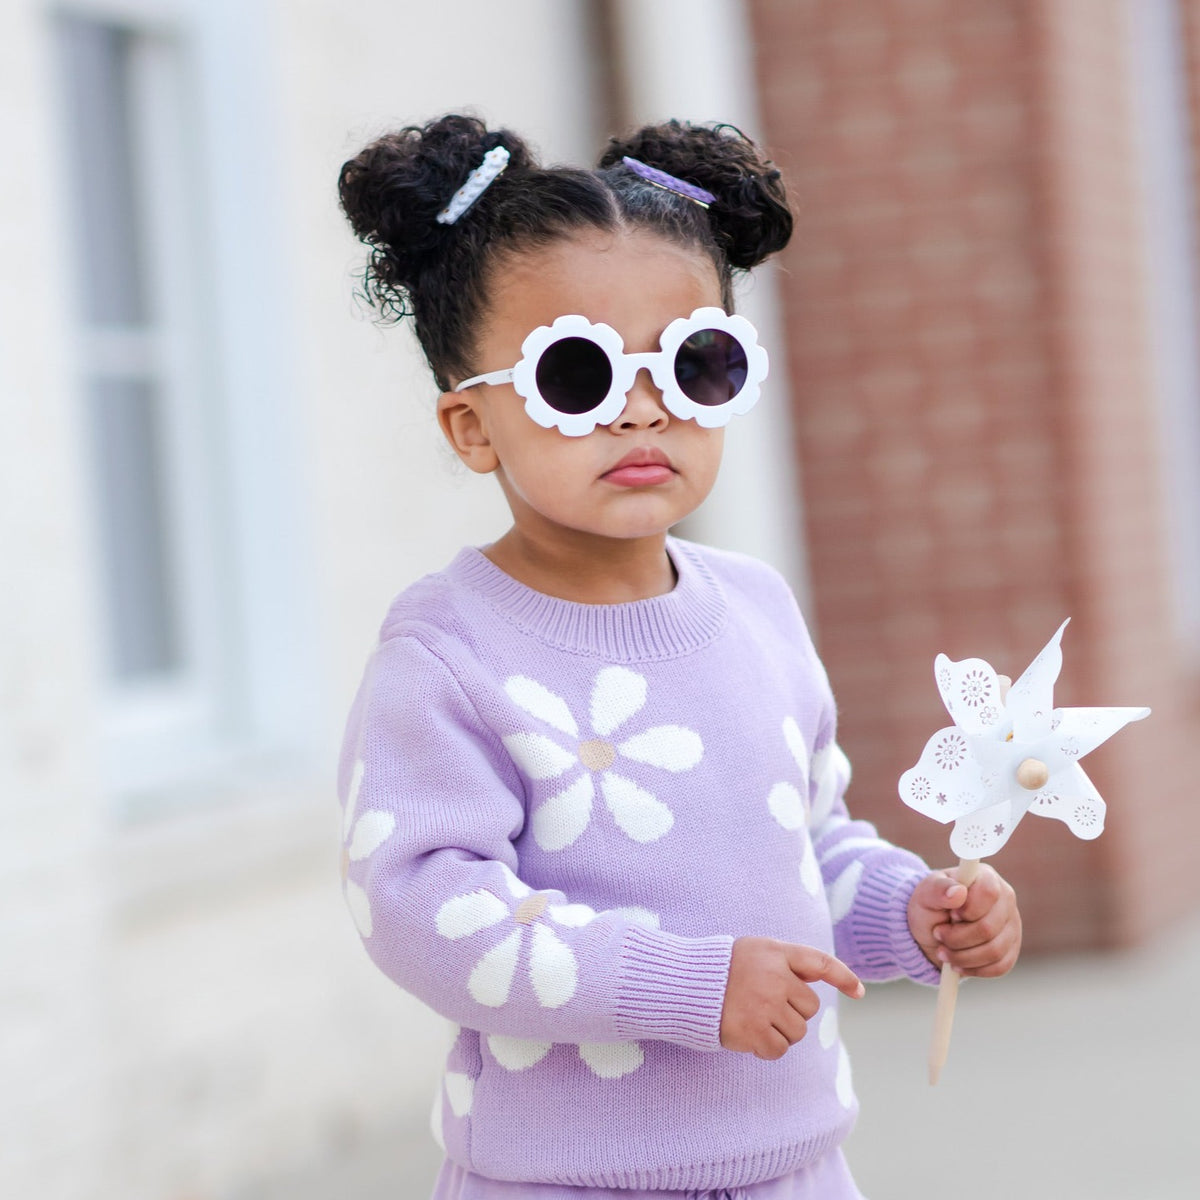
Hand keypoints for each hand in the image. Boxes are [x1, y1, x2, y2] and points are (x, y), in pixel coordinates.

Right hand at [719, 937, 863, 1059]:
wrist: (685, 984)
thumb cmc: (723, 968)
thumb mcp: (755, 951)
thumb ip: (787, 962)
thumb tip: (822, 976)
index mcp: (775, 953)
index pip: (820, 962)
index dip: (843, 976)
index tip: (859, 992)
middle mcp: (774, 977)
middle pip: (809, 1007)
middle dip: (793, 1011)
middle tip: (765, 1005)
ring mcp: (764, 1004)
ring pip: (797, 1032)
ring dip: (780, 1031)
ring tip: (755, 1018)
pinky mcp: (752, 1031)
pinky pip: (778, 1050)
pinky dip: (767, 1048)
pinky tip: (750, 1035)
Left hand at [907, 864, 1021, 977]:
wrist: (932, 929)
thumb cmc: (930, 905)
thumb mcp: (926, 893)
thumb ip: (939, 889)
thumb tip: (958, 892)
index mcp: (986, 877)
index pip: (989, 892)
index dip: (967, 909)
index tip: (949, 915)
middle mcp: (1005, 900)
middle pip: (989, 927)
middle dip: (957, 937)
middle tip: (938, 935)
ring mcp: (1012, 926)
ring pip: (995, 951)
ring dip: (963, 956)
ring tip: (943, 951)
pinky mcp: (1011, 950)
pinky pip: (1000, 967)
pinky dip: (974, 969)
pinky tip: (957, 964)